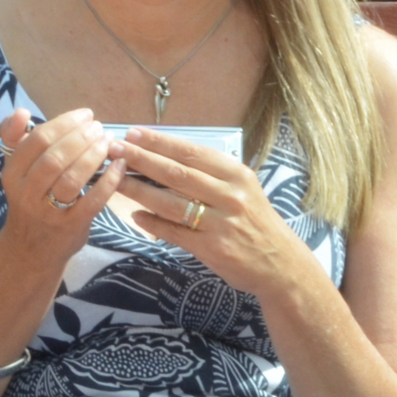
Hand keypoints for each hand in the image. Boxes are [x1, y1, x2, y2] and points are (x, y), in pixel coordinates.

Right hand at [0, 108, 126, 260]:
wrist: (30, 250)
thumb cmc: (29, 199)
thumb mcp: (18, 169)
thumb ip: (16, 138)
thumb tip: (21, 111)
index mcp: (13, 173)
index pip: (38, 140)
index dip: (65, 123)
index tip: (85, 115)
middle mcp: (27, 192)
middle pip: (55, 157)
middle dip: (82, 137)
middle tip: (99, 127)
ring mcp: (48, 211)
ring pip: (72, 178)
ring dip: (94, 155)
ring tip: (108, 142)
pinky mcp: (70, 226)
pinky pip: (92, 201)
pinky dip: (109, 181)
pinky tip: (120, 165)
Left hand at [110, 128, 300, 296]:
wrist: (280, 264)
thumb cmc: (255, 219)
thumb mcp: (242, 187)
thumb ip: (210, 173)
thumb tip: (166, 155)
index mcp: (235, 173)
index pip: (190, 152)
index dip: (159, 142)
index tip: (134, 133)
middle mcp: (229, 195)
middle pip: (176, 173)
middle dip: (142, 159)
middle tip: (115, 149)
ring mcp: (220, 223)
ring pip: (171, 202)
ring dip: (139, 189)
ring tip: (116, 179)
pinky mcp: (212, 249)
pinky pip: (175, 232)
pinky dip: (153, 223)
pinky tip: (134, 215)